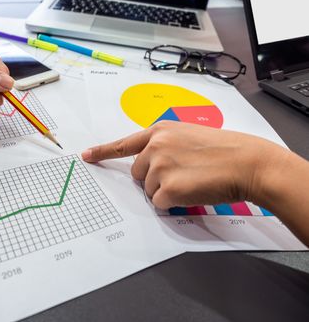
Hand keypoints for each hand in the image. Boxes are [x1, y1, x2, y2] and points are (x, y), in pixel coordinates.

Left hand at [82, 121, 287, 208]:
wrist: (247, 161)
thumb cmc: (223, 149)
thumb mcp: (188, 136)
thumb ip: (164, 145)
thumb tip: (150, 164)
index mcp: (160, 131)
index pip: (124, 144)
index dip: (103, 152)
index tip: (86, 156)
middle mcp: (155, 146)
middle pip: (137, 173)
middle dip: (153, 178)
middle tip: (181, 175)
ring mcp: (160, 166)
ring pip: (148, 190)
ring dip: (165, 190)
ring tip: (190, 180)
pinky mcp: (168, 187)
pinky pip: (159, 203)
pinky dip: (172, 203)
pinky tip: (191, 191)